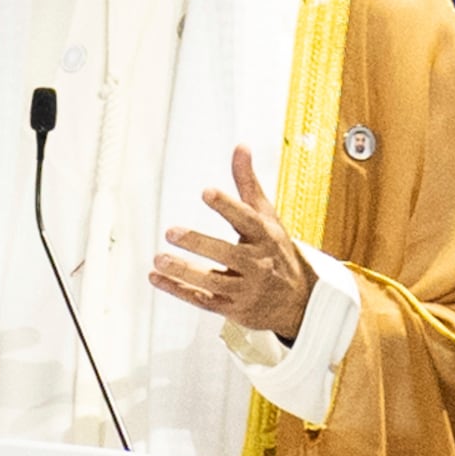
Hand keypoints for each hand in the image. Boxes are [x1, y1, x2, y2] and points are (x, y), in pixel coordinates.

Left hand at [150, 146, 312, 343]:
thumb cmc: (276, 252)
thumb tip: (240, 146)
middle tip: (171, 231)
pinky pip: (203, 300)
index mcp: (266, 237)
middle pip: (228, 253)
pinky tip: (156, 278)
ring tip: (159, 259)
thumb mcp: (268, 218)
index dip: (227, 206)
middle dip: (199, 243)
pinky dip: (178, 290)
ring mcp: (245, 289)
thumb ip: (248, 185)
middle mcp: (258, 264)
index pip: (247, 219)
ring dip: (184, 271)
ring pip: (213, 281)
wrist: (298, 303)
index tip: (206, 192)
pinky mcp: (232, 308)